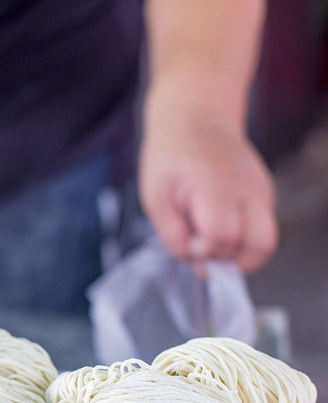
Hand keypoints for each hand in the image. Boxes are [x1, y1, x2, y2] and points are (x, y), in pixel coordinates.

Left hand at [139, 97, 276, 272]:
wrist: (197, 119)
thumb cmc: (170, 158)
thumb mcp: (155, 198)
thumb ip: (173, 236)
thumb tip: (200, 266)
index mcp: (213, 183)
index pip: (223, 233)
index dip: (205, 248)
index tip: (189, 241)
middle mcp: (247, 187)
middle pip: (258, 244)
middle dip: (228, 257)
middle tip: (202, 244)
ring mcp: (262, 190)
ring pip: (265, 242)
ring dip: (238, 253)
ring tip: (210, 238)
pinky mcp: (266, 194)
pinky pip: (261, 231)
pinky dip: (241, 240)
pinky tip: (217, 225)